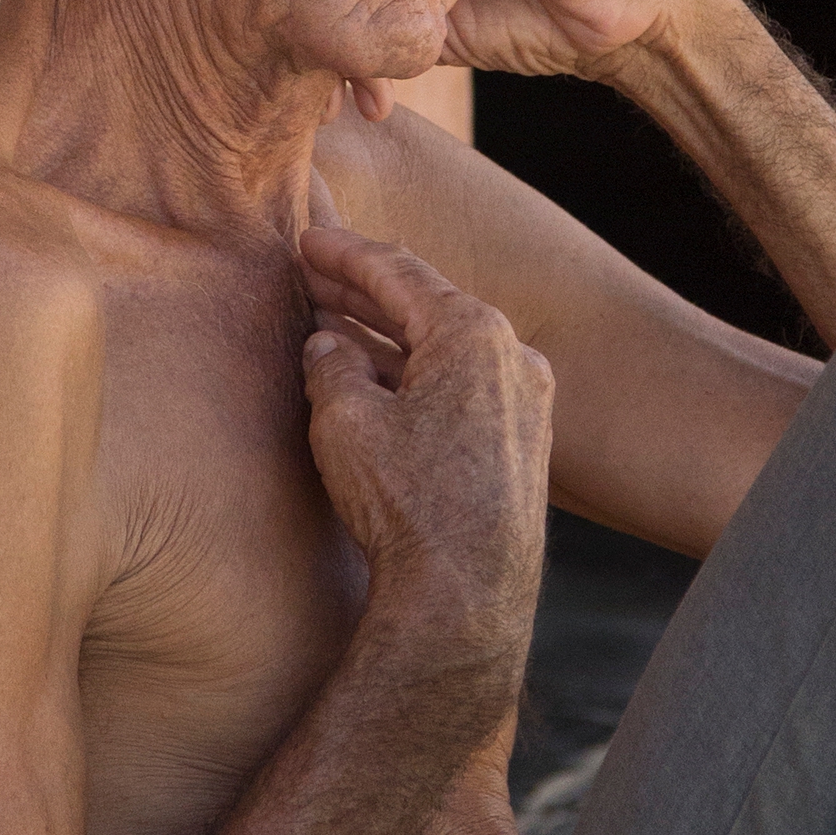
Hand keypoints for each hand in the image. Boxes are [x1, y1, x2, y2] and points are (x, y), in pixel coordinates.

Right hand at [296, 221, 552, 684]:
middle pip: (427, 306)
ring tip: (335, 325)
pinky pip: (463, 389)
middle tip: (315, 274)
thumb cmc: (406, 504)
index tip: (307, 239)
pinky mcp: (524, 444)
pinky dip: (418, 376)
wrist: (465, 595)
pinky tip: (380, 382)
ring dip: (390, 338)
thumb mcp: (346, 420)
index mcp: (474, 333)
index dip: (345, 254)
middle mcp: (514, 357)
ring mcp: (527, 402)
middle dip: (365, 292)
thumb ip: (332, 365)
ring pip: (446, 351)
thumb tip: (328, 345)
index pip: (399, 272)